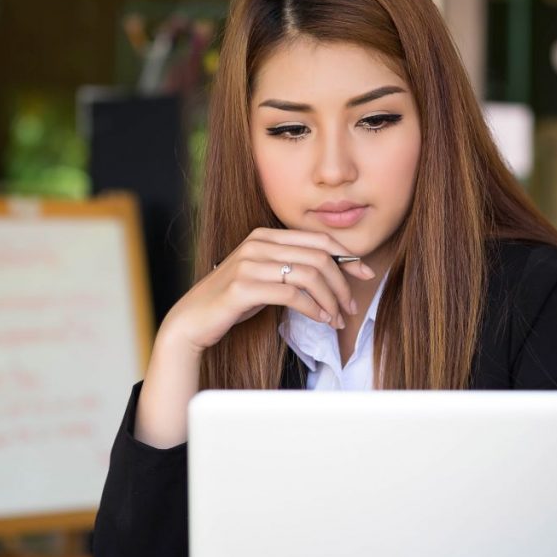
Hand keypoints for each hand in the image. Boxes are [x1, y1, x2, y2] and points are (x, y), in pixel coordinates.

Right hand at [162, 227, 375, 353]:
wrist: (193, 320)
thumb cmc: (232, 301)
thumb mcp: (265, 277)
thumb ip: (291, 268)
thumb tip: (334, 273)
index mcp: (264, 236)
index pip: (317, 239)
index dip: (346, 256)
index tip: (364, 274)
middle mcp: (257, 244)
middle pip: (318, 256)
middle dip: (342, 283)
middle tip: (351, 306)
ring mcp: (249, 264)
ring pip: (308, 274)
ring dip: (330, 299)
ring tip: (337, 318)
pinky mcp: (243, 287)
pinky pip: (292, 294)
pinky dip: (313, 308)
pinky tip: (321, 319)